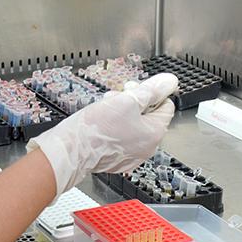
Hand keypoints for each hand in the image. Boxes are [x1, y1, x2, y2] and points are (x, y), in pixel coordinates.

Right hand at [26, 73, 177, 194]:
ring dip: (123, 113)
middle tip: (118, 96)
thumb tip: (169, 82)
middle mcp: (147, 147)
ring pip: (134, 126)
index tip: (135, 89)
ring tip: (106, 108)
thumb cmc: (96, 129)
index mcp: (154, 133)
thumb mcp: (127, 100)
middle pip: (149, 116)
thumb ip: (151, 90)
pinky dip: (115, 128)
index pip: (165, 105)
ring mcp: (132, 155)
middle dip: (134, 102)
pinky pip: (123, 139)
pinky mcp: (117, 160)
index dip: (150, 93)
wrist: (71, 151)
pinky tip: (102, 123)